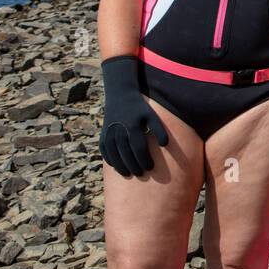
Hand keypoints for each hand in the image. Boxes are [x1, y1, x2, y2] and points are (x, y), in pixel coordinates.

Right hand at [99, 56, 168, 176]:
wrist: (120, 95)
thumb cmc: (140, 108)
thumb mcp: (151, 116)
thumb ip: (159, 130)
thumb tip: (165, 145)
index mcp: (133, 127)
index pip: (139, 149)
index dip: (145, 160)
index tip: (150, 168)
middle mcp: (119, 131)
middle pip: (126, 154)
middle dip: (134, 165)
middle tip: (141, 173)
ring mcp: (109, 133)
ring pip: (114, 154)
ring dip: (121, 166)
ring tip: (128, 174)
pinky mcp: (103, 134)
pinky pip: (104, 150)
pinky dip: (109, 159)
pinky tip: (116, 166)